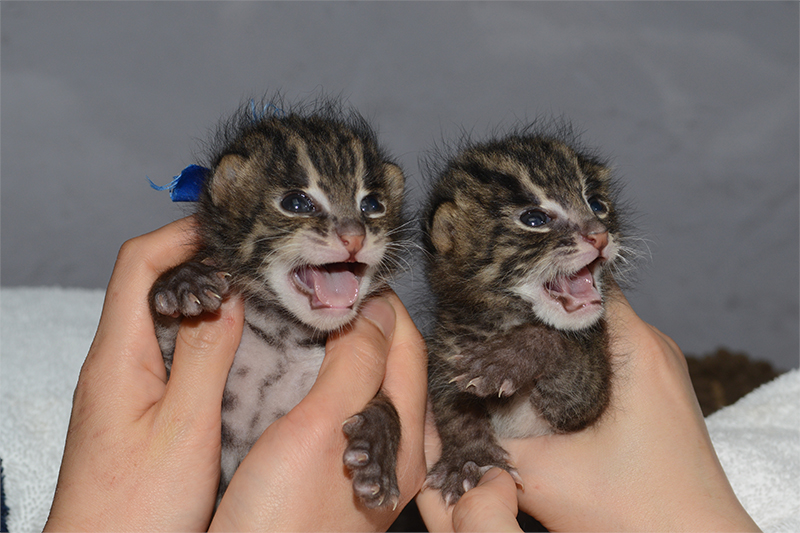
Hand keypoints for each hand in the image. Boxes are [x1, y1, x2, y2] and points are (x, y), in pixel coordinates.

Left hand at [45, 217, 244, 531]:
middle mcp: (115, 363)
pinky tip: (237, 346)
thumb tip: (228, 296)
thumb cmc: (133, 511)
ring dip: (206, 299)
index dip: (181, 235)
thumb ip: (206, 356)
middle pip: (150, 283)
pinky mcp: (139, 405)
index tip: (228, 228)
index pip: (138, 265)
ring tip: (255, 293)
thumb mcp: (185, 428)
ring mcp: (125, 384)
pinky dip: (203, 334)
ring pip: (163, 317)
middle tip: (253, 258)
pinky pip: (170, 350)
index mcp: (118, 358)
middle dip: (201, 261)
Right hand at [210, 291, 427, 531]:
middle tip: (338, 296)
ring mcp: (376, 466)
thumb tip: (375, 312)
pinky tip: (319, 375)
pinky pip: (359, 412)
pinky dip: (343, 380)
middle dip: (375, 324)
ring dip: (358, 350)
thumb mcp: (318, 431)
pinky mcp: (350, 476)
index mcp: (403, 439)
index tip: (355, 281)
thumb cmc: (278, 522)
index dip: (385, 308)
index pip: (408, 351)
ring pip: (378, 389)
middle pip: (398, 368)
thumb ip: (353, 368)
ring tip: (327, 324)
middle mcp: (399, 453)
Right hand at [416, 287, 759, 532]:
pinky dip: (569, 365)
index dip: (532, 284)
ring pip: (591, 335)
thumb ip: (490, 444)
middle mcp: (653, 348)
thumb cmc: (643, 516)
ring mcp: (656, 371)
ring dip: (550, 344)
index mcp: (638, 348)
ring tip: (503, 354)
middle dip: (532, 317)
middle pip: (582, 308)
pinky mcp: (653, 395)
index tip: (490, 294)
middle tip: (484, 329)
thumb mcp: (548, 478)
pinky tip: (538, 385)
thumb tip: (446, 417)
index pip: (581, 283)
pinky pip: (604, 360)